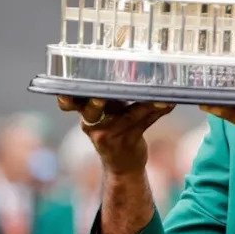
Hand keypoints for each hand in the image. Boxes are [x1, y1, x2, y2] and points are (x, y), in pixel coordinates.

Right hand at [56, 97, 173, 175]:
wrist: (122, 166)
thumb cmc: (115, 131)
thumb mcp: (106, 114)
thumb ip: (109, 97)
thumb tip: (131, 67)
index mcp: (85, 112)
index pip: (71, 102)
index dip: (66, 98)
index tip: (64, 92)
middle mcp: (93, 123)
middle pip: (93, 109)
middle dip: (96, 103)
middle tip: (101, 97)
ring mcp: (109, 134)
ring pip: (128, 114)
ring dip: (145, 104)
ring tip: (159, 95)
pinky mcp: (127, 140)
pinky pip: (144, 122)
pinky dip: (158, 110)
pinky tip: (169, 102)